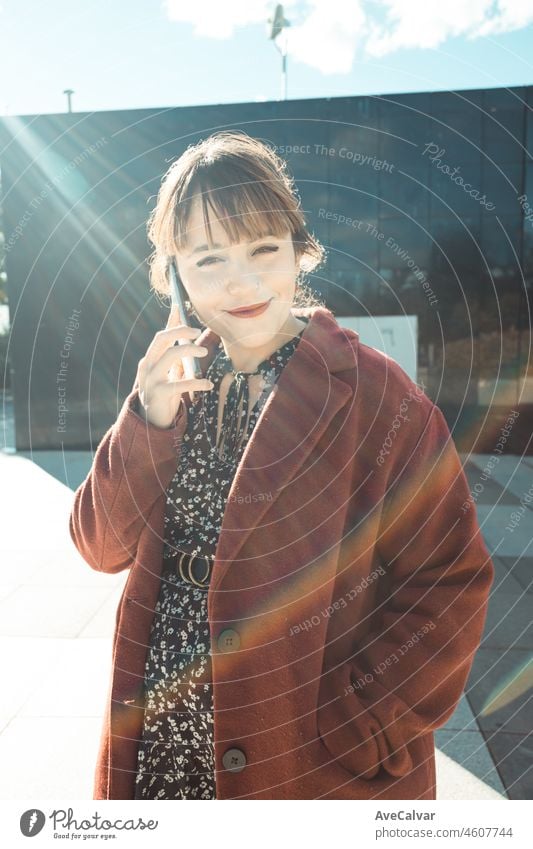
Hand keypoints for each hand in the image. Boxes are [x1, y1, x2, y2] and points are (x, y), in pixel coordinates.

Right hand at [135, 306, 213, 428]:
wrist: (150, 421)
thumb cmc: (163, 392)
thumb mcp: (167, 373)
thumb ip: (173, 355)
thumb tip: (186, 336)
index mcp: (150, 359)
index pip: (160, 335)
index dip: (171, 321)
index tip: (180, 306)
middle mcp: (147, 366)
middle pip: (162, 339)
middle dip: (180, 331)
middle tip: (198, 332)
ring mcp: (151, 380)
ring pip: (170, 356)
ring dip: (189, 350)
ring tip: (203, 353)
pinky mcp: (160, 394)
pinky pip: (180, 383)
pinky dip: (197, 382)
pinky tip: (208, 384)